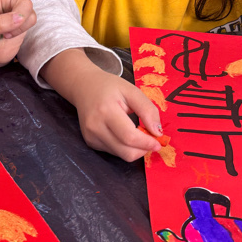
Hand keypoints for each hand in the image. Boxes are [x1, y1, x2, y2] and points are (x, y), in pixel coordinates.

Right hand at [42, 49, 162, 161]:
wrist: (83, 86)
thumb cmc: (109, 87)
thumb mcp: (132, 91)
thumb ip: (147, 110)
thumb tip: (157, 132)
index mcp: (106, 111)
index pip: (130, 137)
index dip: (147, 143)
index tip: (158, 142)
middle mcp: (95, 127)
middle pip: (126, 152)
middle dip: (143, 150)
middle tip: (151, 139)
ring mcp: (91, 137)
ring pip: (120, 155)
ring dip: (134, 148)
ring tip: (136, 132)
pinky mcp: (90, 142)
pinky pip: (113, 152)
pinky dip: (123, 146)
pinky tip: (122, 133)